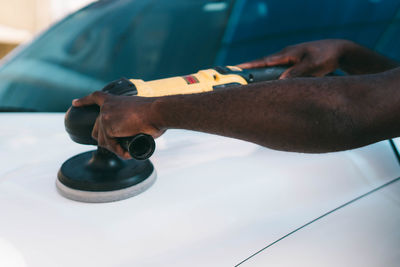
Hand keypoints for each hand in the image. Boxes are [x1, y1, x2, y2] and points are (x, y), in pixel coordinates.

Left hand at [72, 91, 163, 158]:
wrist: (156, 112)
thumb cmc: (155, 113)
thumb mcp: (140, 113)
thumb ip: (132, 120)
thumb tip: (139, 132)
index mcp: (114, 100)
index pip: (95, 97)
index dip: (84, 101)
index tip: (75, 103)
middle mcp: (106, 107)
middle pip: (97, 127)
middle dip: (106, 139)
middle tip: (119, 146)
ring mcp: (105, 117)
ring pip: (104, 140)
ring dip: (116, 148)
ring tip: (129, 151)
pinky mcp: (108, 128)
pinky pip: (111, 145)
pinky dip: (120, 152)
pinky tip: (128, 154)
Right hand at [237, 39, 354, 78]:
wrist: (341, 51)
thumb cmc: (327, 56)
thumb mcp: (312, 65)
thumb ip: (296, 73)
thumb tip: (280, 82)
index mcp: (287, 54)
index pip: (264, 61)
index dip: (249, 65)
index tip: (235, 69)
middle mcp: (286, 56)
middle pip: (264, 65)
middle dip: (250, 71)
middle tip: (236, 79)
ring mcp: (290, 61)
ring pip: (272, 70)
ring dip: (261, 76)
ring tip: (249, 86)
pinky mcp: (295, 66)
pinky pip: (280, 73)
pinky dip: (272, 78)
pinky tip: (269, 87)